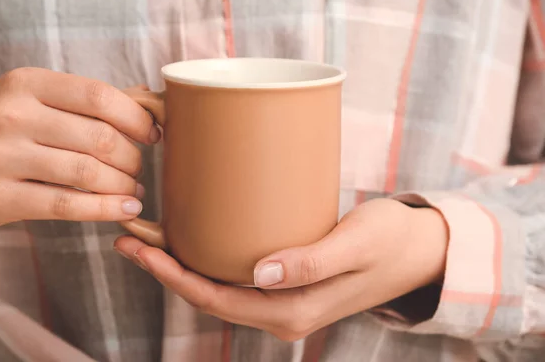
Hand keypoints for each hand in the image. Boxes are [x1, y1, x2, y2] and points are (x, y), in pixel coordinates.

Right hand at [0, 68, 159, 227]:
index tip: (153, 133)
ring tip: (133, 190)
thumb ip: (82, 100)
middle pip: (100, 137)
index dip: (137, 118)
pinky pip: (68, 205)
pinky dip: (105, 209)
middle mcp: (12, 115)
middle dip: (132, 157)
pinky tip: (124, 210)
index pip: (99, 96)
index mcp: (25, 83)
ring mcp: (1, 157)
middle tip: (138, 167)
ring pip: (88, 173)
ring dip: (123, 185)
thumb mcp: (26, 99)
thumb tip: (146, 99)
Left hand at [114, 198, 447, 340]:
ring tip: (148, 234)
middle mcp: (281, 311)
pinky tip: (192, 236)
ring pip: (217, 286)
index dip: (173, 276)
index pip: (216, 299)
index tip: (140, 248)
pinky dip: (206, 258)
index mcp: (292, 310)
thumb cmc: (390, 241)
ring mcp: (282, 298)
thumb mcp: (355, 245)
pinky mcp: (286, 280)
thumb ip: (311, 262)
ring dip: (181, 263)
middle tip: (129, 234)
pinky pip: (235, 276)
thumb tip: (261, 274)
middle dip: (165, 268)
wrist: (418, 251)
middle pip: (208, 294)